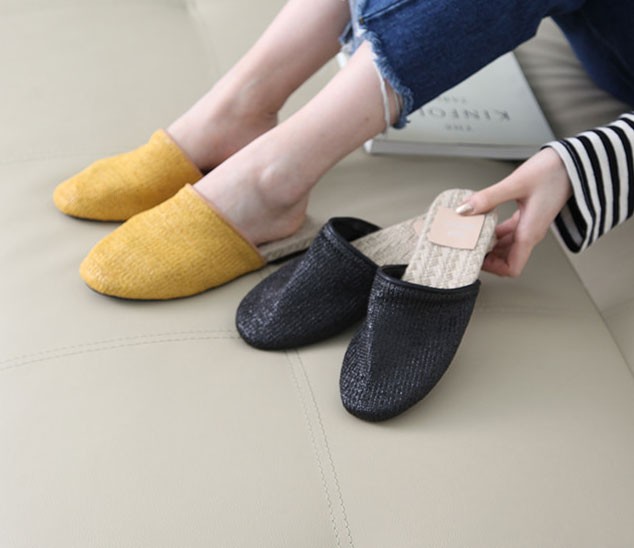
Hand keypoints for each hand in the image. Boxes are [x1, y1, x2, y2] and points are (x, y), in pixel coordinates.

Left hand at [457, 147, 571, 276]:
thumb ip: (489, 198)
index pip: (512, 267)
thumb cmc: (555, 172)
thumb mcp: (516, 183)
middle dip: (486, 257)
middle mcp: (530, 233)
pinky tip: (482, 221)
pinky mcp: (528, 214)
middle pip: (506, 259)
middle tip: (466, 247)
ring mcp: (529, 224)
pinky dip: (495, 231)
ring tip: (470, 235)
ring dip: (489, 244)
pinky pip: (509, 231)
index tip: (474, 260)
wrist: (575, 161)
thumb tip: (465, 210)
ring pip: (506, 245)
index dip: (492, 269)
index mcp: (529, 233)